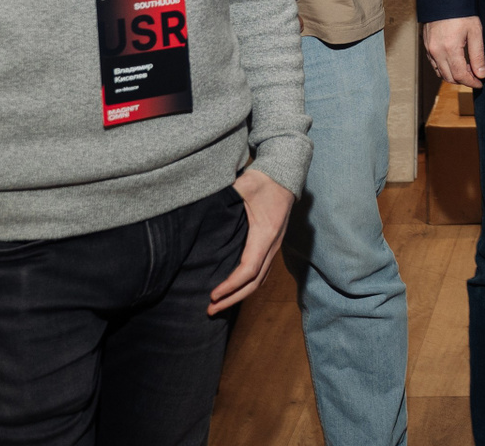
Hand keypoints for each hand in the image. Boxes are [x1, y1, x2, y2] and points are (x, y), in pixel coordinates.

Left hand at [208, 167, 294, 315]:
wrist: (285, 174)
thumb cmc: (264, 179)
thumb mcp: (244, 185)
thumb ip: (226, 195)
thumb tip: (199, 204)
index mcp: (266, 233)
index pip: (249, 269)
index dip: (231, 285)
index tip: (213, 295)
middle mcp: (273, 244)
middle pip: (255, 282)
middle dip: (233, 298)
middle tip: (210, 310)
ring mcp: (274, 246)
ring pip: (260, 280)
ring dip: (240, 295)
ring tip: (219, 305)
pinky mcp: (271, 245)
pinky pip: (261, 272)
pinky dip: (247, 285)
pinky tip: (232, 289)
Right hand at [424, 15, 484, 87]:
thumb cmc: (462, 13)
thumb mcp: (475, 32)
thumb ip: (478, 56)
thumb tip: (481, 74)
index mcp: (450, 48)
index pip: (460, 75)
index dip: (471, 82)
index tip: (480, 83)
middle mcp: (437, 51)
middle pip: (449, 77)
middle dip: (463, 80)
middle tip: (475, 76)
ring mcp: (429, 49)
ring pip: (440, 73)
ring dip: (453, 76)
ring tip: (467, 69)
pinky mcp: (427, 46)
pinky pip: (434, 65)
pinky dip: (444, 68)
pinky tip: (455, 62)